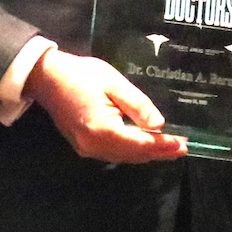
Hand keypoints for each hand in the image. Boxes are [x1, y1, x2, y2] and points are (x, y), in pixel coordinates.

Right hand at [24, 48, 187, 162]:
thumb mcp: (115, 84)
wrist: (48, 77)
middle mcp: (93, 145)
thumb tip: (159, 125)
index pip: (140, 143)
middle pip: (132, 154)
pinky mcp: (83, 145)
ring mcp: (86, 148)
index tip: (183, 144)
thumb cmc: (82, 75)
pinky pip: (113, 153)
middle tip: (183, 148)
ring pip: (123, 156)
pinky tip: (146, 145)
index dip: (163, 145)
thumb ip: (138, 105)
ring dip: (147, 153)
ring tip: (170, 148)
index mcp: (101, 129)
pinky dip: (132, 151)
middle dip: (159, 151)